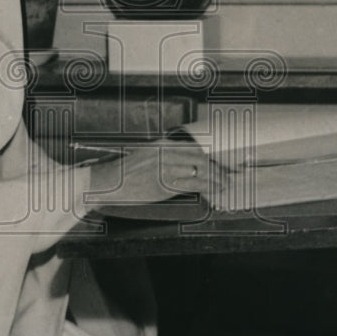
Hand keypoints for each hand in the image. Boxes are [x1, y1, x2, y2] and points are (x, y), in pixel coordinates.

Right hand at [88, 139, 227, 205]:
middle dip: (218, 168)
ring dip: (216, 178)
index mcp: (161, 145)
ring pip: (199, 171)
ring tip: (225, 183)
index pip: (194, 148)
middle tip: (229, 174)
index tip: (222, 162)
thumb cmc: (126, 173)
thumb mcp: (146, 156)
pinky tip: (213, 190)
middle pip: (200, 159)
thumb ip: (165, 156)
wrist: (108, 182)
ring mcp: (164, 169)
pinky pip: (191, 185)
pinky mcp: (162, 185)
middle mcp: (165, 153)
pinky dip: (206, 188)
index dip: (211, 156)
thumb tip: (187, 164)